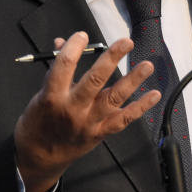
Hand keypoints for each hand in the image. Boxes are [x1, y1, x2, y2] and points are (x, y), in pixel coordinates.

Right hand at [14, 31, 160, 191]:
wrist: (39, 156)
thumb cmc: (38, 121)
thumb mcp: (40, 93)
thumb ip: (56, 69)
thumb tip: (63, 42)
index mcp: (52, 96)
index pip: (64, 66)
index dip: (74, 47)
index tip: (82, 35)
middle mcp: (73, 109)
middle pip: (95, 80)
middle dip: (112, 58)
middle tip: (126, 42)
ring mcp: (89, 122)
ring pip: (114, 98)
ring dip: (133, 81)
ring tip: (147, 66)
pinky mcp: (100, 133)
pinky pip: (124, 119)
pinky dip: (140, 107)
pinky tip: (154, 95)